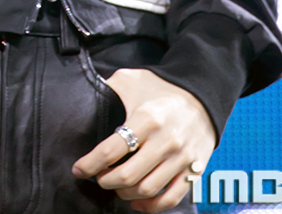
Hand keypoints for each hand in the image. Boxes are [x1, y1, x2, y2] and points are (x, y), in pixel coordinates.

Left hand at [72, 69, 215, 211]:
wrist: (202, 95)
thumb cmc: (162, 89)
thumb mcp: (134, 79)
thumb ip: (110, 87)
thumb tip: (85, 96)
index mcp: (147, 118)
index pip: (112, 149)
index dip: (90, 163)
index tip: (79, 169)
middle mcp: (165, 140)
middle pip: (127, 175)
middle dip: (106, 180)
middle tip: (98, 177)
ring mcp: (181, 158)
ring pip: (146, 189)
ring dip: (125, 193)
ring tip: (116, 185)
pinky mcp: (193, 170)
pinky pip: (170, 199)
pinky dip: (151, 206)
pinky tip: (137, 201)